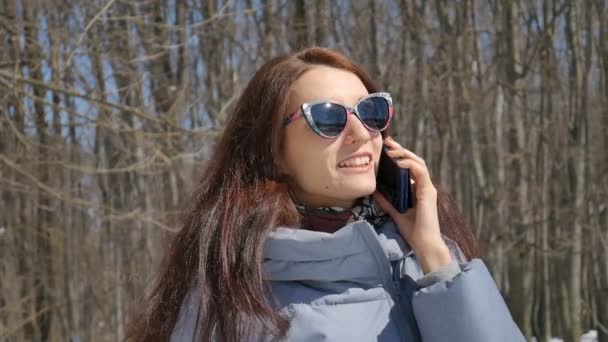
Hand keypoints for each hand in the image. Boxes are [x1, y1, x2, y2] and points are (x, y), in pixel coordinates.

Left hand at [373, 136, 451, 273]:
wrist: (424, 243)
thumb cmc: (412, 230)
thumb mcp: (394, 211)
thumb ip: (386, 200)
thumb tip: (374, 190)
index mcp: (417, 189)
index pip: (408, 167)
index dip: (398, 156)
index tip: (386, 148)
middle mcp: (424, 186)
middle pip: (413, 161)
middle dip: (400, 149)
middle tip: (387, 142)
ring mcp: (428, 188)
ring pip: (418, 163)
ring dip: (404, 154)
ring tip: (391, 149)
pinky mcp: (429, 191)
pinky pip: (420, 172)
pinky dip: (410, 164)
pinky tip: (399, 162)